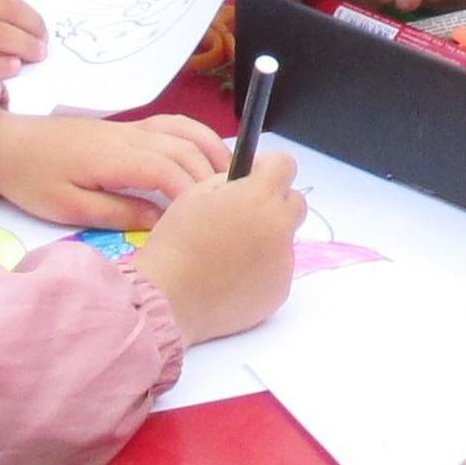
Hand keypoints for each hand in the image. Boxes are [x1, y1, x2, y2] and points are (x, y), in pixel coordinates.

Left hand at [0, 112, 231, 226]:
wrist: (6, 144)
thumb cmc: (33, 179)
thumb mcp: (68, 207)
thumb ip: (117, 212)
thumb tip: (160, 219)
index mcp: (113, 158)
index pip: (167, 169)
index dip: (191, 192)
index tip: (207, 216)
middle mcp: (129, 136)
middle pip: (184, 149)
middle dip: (211, 176)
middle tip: (232, 204)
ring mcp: (131, 127)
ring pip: (184, 131)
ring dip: (212, 150)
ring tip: (232, 179)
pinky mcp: (128, 126)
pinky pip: (173, 124)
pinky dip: (197, 136)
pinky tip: (207, 154)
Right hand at [120, 149, 309, 342]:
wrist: (170, 299)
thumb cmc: (176, 244)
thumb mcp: (195, 194)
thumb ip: (230, 181)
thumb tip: (248, 180)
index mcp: (260, 197)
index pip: (286, 165)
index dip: (269, 168)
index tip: (254, 177)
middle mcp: (280, 227)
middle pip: (296, 203)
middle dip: (275, 202)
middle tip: (244, 214)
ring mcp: (283, 262)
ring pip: (285, 239)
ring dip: (267, 238)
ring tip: (230, 253)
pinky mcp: (281, 291)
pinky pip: (278, 270)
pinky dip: (262, 269)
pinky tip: (232, 277)